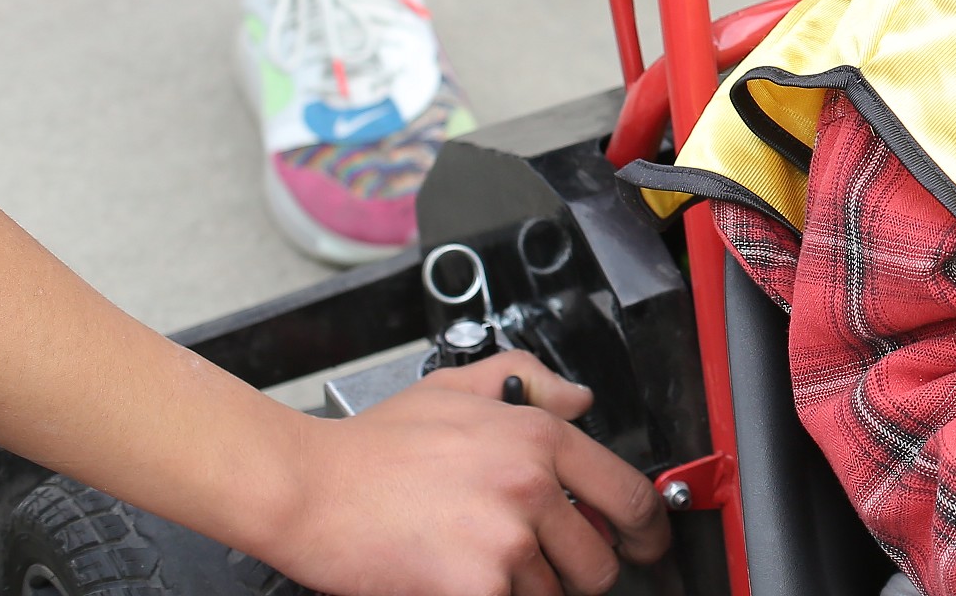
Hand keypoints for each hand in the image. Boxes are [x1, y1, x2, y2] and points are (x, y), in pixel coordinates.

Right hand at [251, 352, 668, 595]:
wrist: (308, 487)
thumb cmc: (373, 445)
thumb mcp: (457, 387)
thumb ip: (530, 380)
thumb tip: (581, 398)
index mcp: (539, 437)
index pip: (628, 495)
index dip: (647, 529)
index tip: (647, 543)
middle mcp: (532, 487)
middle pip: (598, 561)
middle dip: (578, 571)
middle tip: (543, 564)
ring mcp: (507, 542)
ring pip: (551, 593)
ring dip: (524, 589)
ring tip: (474, 560)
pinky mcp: (476, 588)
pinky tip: (456, 578)